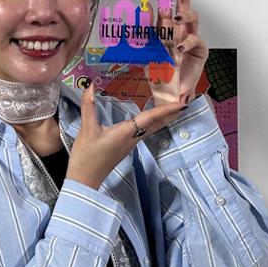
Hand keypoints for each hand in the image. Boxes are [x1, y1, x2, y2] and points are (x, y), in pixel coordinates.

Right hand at [66, 84, 186, 189]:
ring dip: (163, 118)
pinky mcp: (125, 147)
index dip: (166, 109)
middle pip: (157, 124)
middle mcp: (132, 139)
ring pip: (151, 128)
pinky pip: (144, 132)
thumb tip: (90, 86)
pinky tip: (150, 118)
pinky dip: (152, 123)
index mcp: (126, 133)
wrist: (84, 180)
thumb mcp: (86, 129)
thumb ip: (89, 106)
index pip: (150, 118)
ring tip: (172, 107)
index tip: (181, 103)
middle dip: (170, 113)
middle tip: (184, 101)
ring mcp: (130, 144)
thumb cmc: (86, 157)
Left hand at [150, 0, 207, 105]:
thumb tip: (142, 9)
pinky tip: (177, 47)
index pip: (167, 2)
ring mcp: (190, 38)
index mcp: (166, 27)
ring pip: (192, 16)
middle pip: (183, 2)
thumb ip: (145, 30)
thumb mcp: (146, 50)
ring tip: (174, 18)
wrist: (169, 94)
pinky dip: (185, 41)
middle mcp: (179, 29)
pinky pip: (195, 39)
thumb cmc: (159, 72)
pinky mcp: (200, 50)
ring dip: (183, 14)